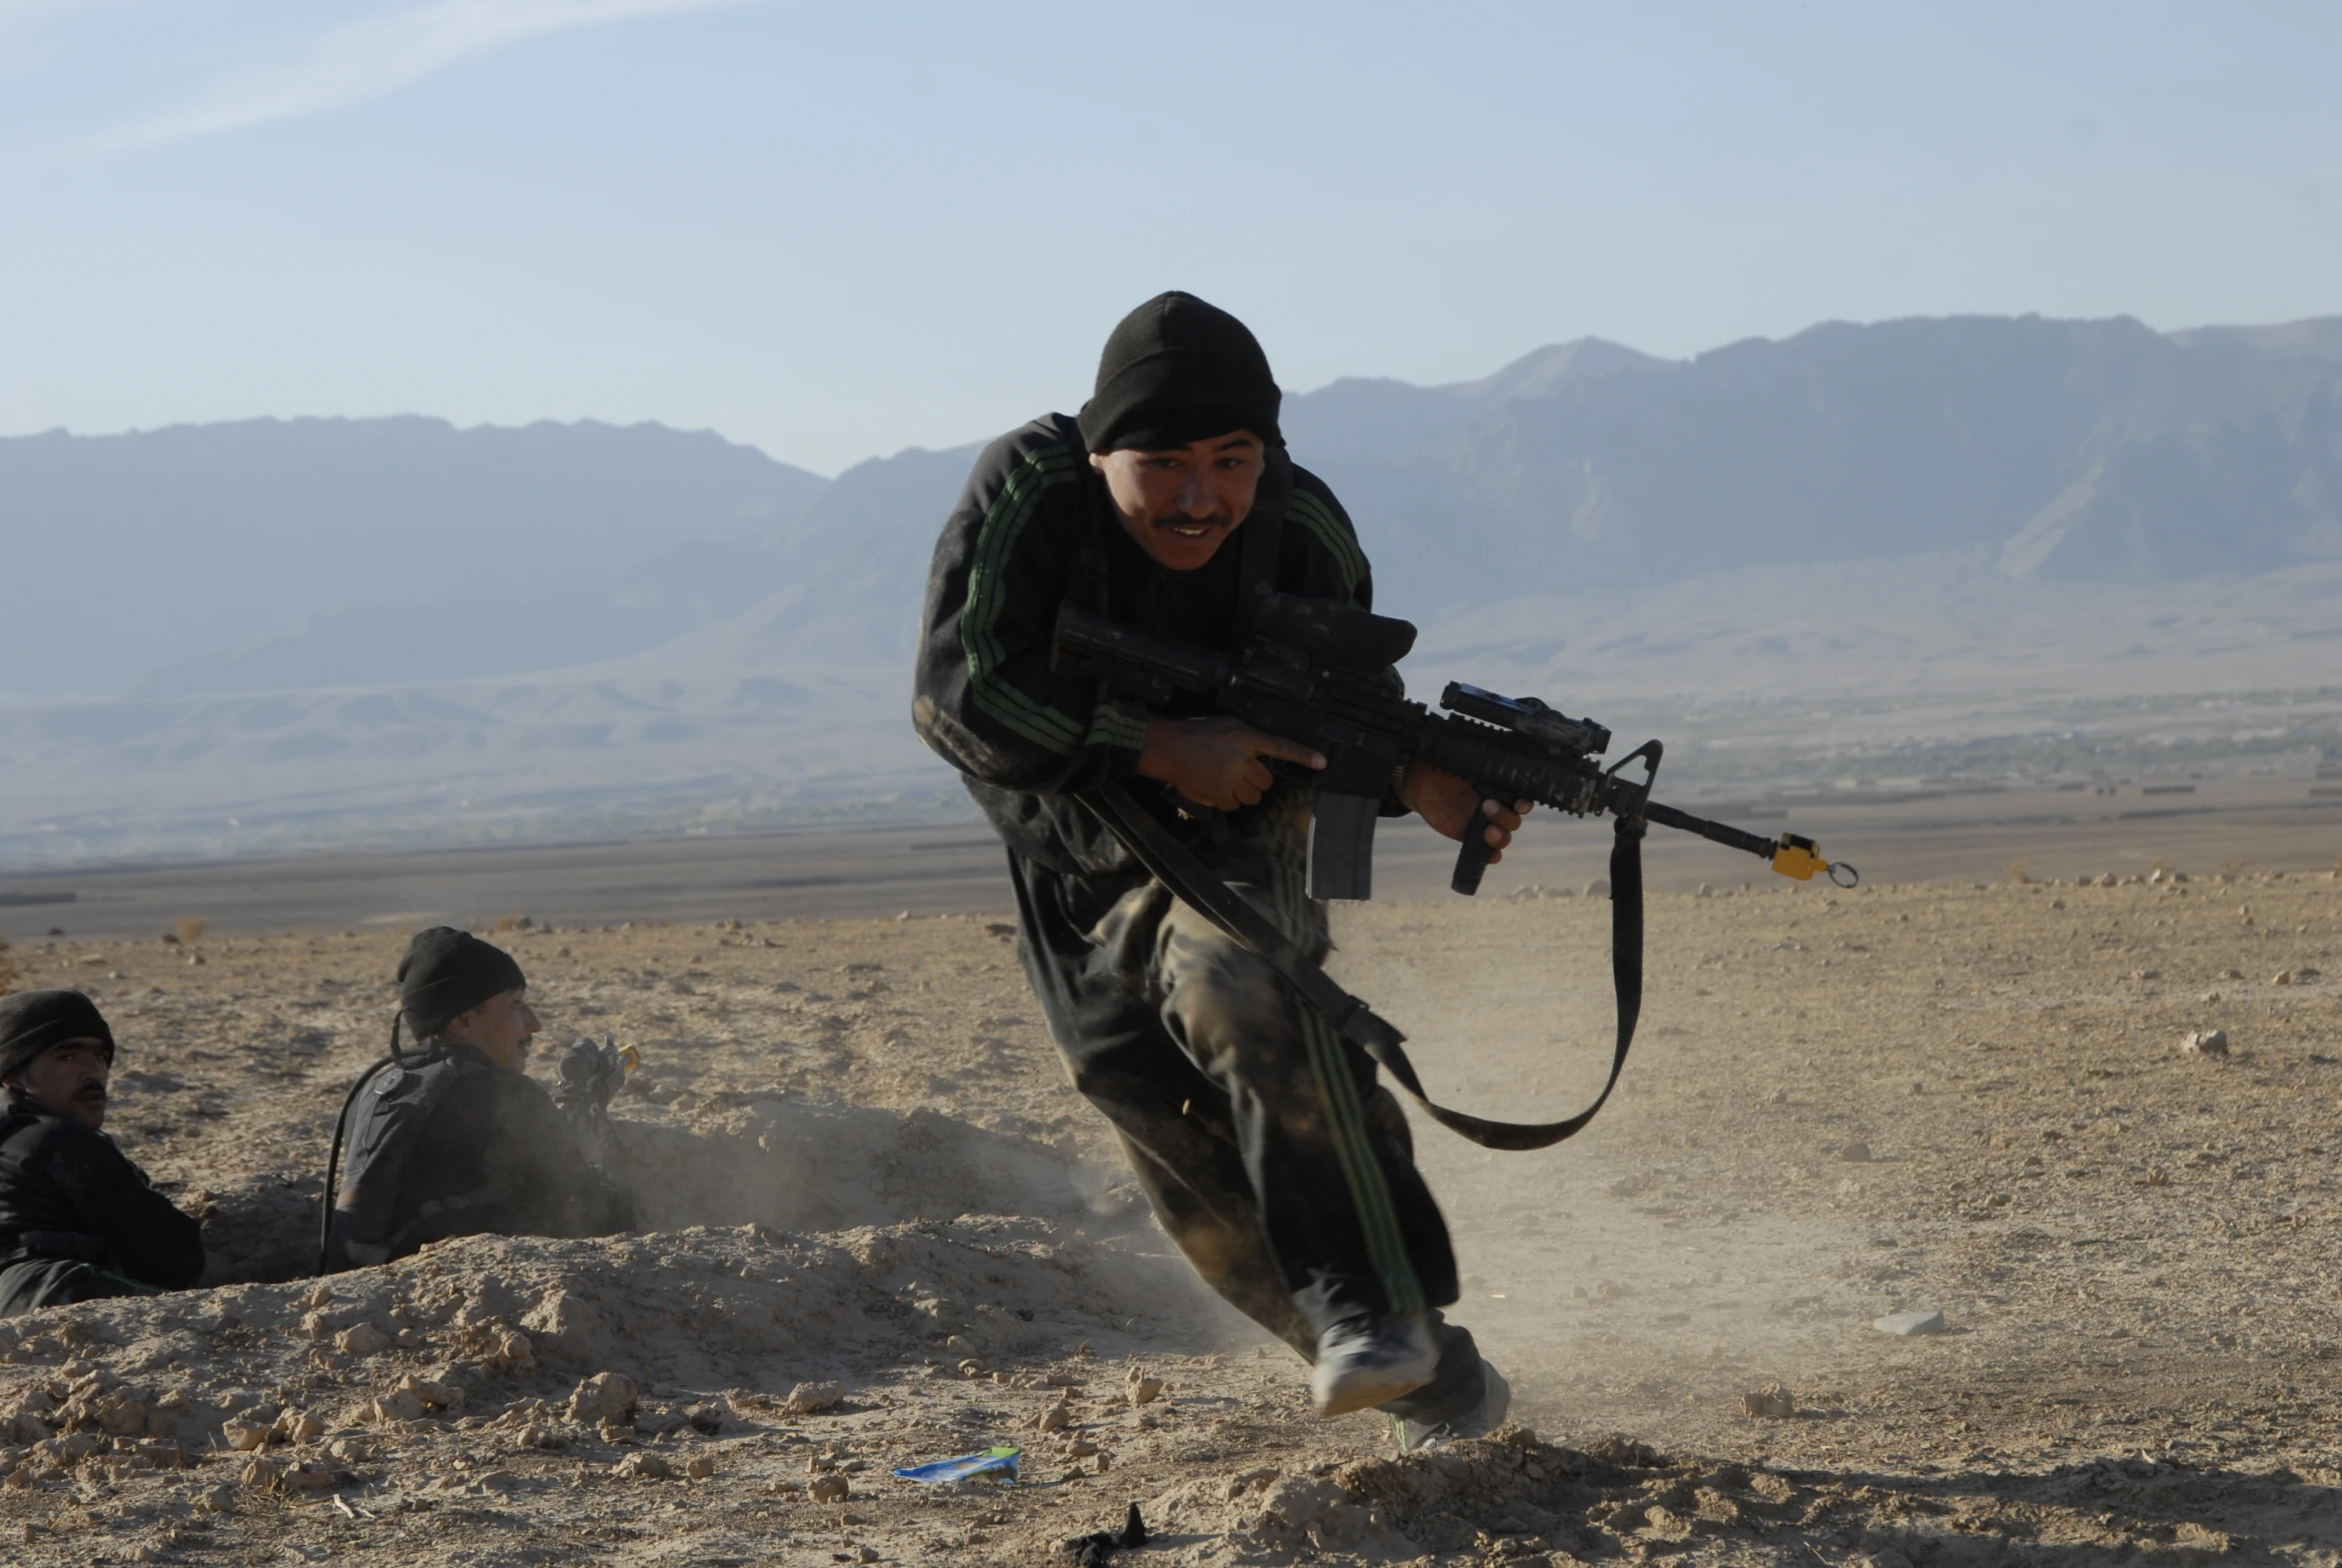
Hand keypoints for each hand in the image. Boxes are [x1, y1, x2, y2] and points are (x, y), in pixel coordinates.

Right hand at [1139, 716, 1323, 809]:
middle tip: (1243, 774)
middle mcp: (1242, 759)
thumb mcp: (1226, 725)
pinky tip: (1218, 789)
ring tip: (1228, 781)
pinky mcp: (1219, 794)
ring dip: (1245, 793)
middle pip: (1266, 781)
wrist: (1169, 748)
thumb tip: (1260, 752)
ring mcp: (1230, 779)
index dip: (1302, 755)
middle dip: (1257, 781)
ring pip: (1252, 797)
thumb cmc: (1197, 733)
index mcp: (1246, 738)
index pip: (1281, 747)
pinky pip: (1234, 806)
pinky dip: (1229, 801)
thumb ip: (1247, 738)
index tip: (1321, 763)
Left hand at [1400, 764, 1529, 861]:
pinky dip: (1493, 855)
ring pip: (1504, 836)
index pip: (1522, 798)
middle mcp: (1497, 806)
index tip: (1520, 803)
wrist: (1421, 781)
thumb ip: (1484, 760)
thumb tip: (1499, 750)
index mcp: (1500, 787)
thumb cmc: (1447, 766)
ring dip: (1501, 837)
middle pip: (1514, 820)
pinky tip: (1492, 854)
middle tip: (1486, 805)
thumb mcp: (1465, 759)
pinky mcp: (1469, 836)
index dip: (1525, 804)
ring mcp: (1484, 823)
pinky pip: (1488, 852)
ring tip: (1487, 831)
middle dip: (1505, 817)